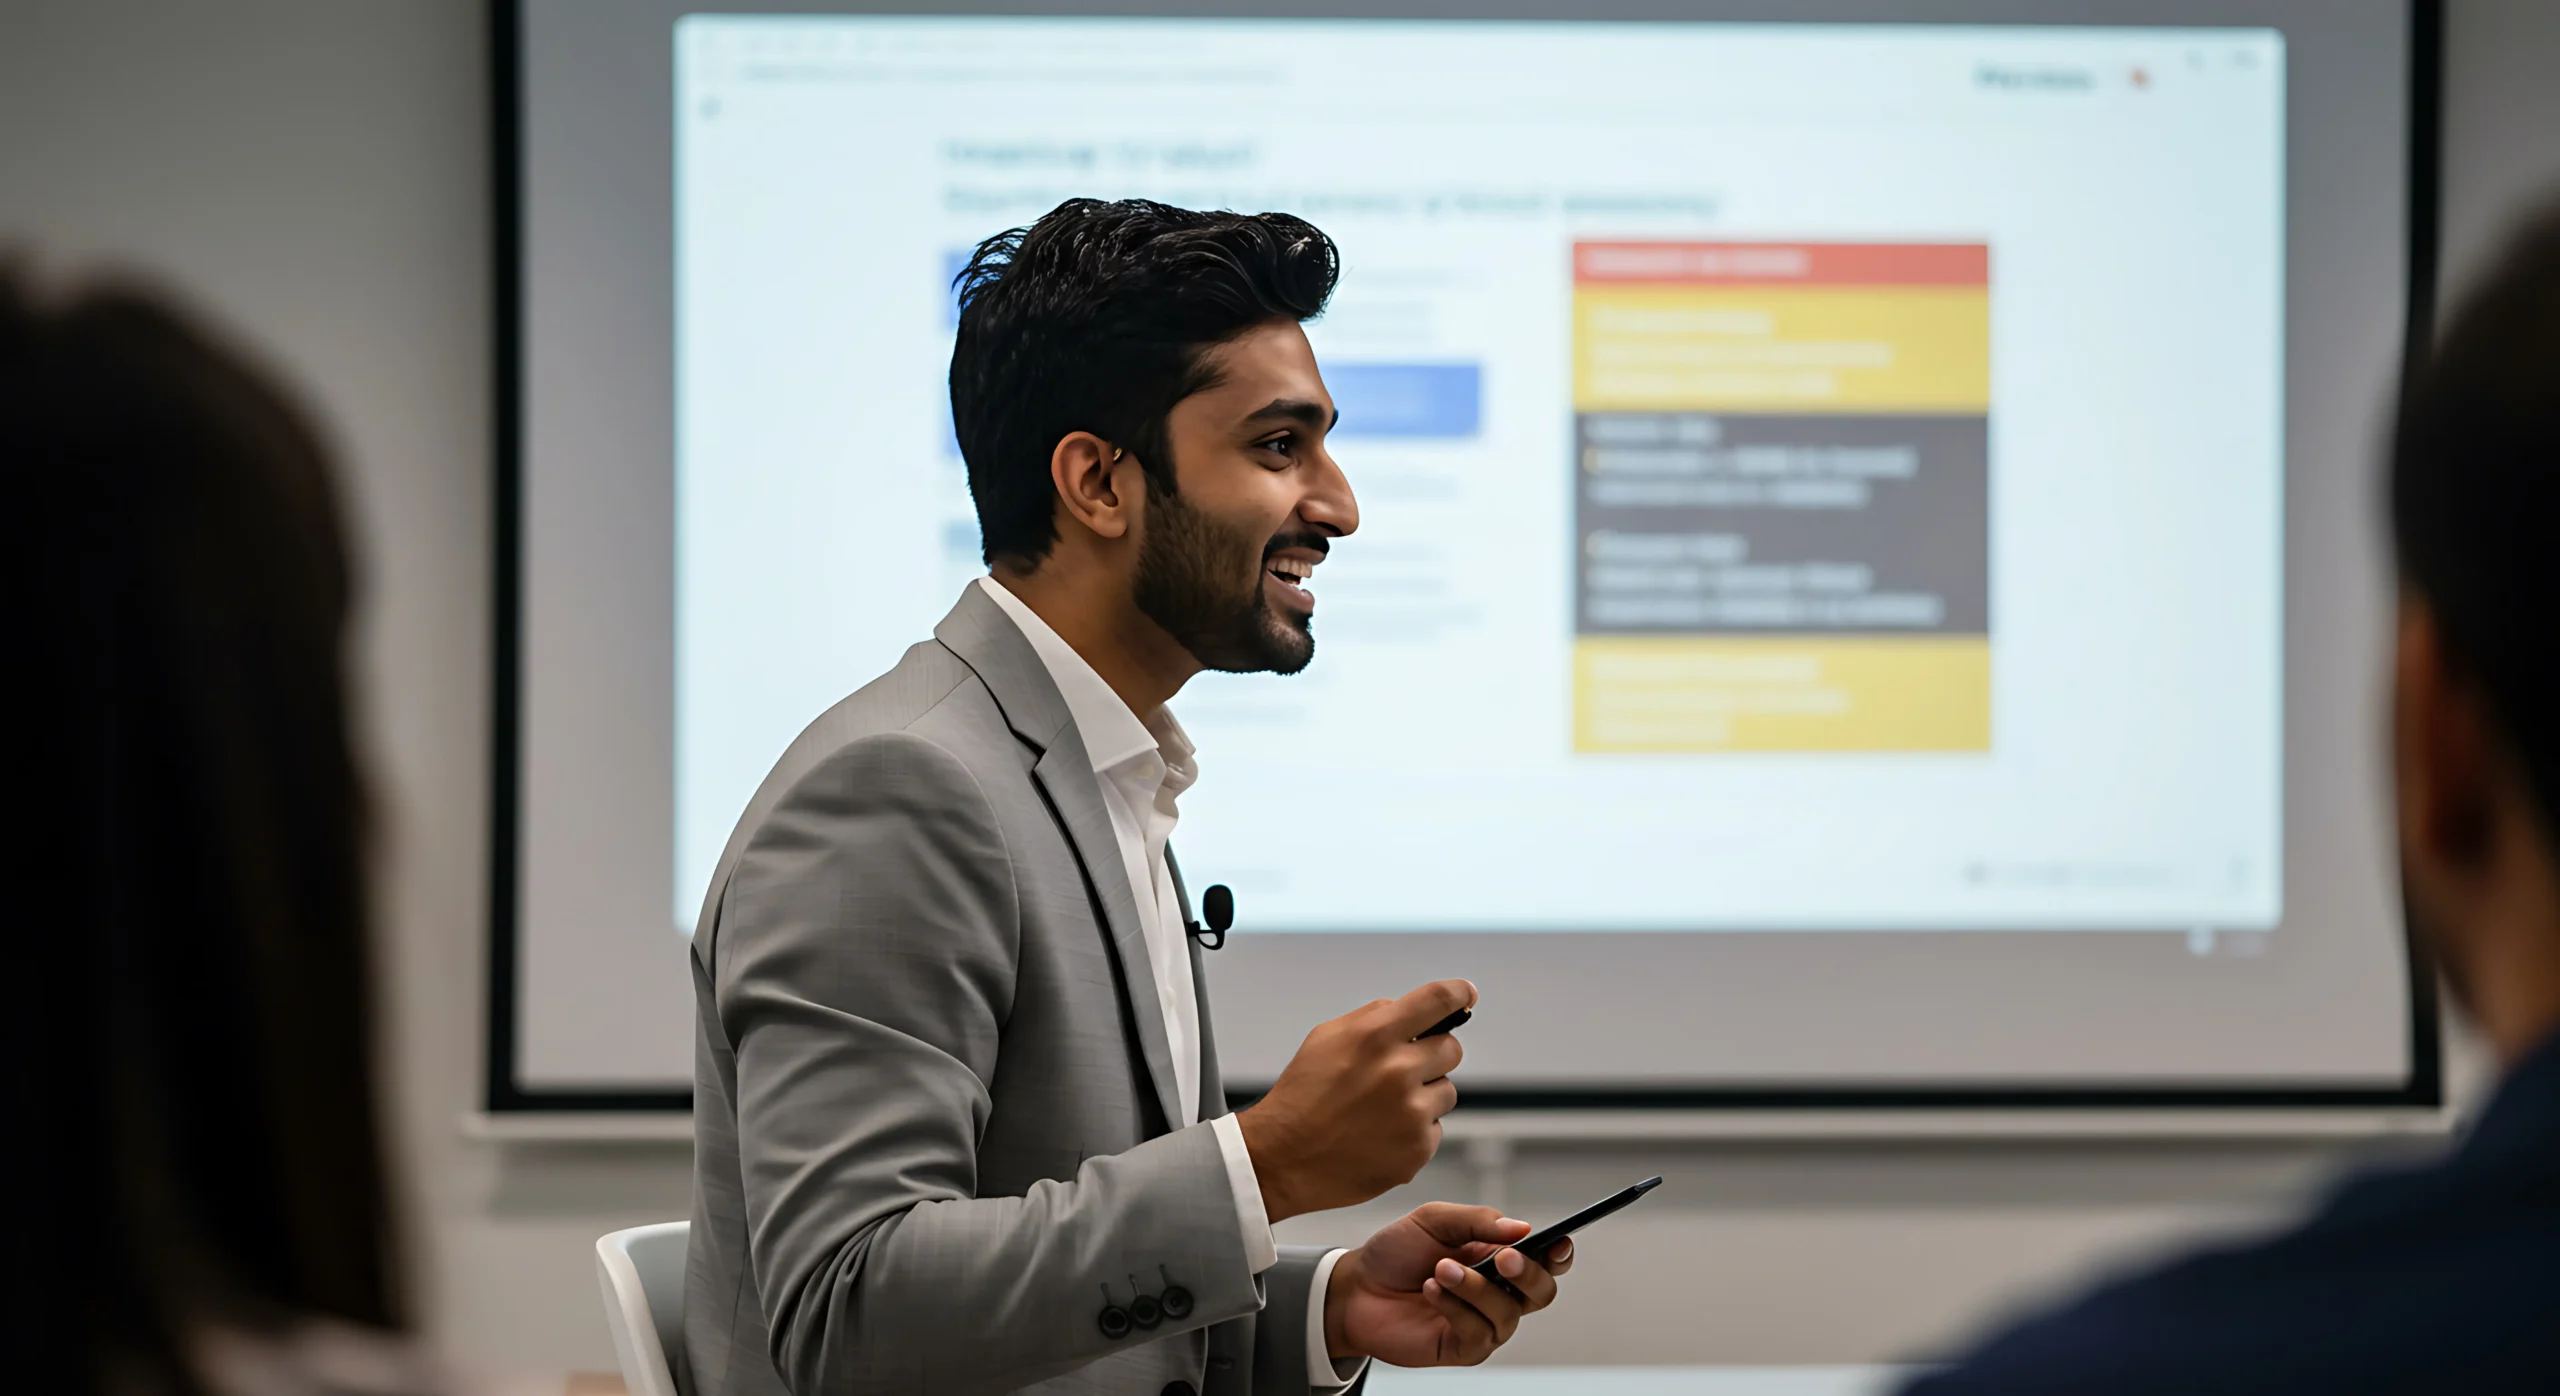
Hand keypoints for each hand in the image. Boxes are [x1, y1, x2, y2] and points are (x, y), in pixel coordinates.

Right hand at [1236, 980, 1473, 1220]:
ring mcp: (1412, 1114)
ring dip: (1424, 1096)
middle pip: (1452, 1049)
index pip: (1436, 1000)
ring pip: (1446, 1092)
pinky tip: (1380, 1136)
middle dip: (1432, 1055)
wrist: (1282, 1159)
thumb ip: (1374, 1017)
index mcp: (1376, 1037)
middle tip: (1402, 1070)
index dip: (1458, 992)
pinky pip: (1434, 1129)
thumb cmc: (1303, 1094)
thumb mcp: (1327, 1037)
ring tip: (1382, 1110)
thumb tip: (1413, 1012)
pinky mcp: (1417, 1150)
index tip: (1466, 993)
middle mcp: (1399, 1072)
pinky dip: (1414, 1131)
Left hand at [1322, 1203, 1574, 1366]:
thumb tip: (1522, 1228)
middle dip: (1527, 1273)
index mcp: (1499, 1257)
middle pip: (1541, 1291)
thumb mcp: (1434, 1221)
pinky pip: (1479, 1334)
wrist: (1357, 1288)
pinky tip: (1432, 1291)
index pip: (1545, 1260)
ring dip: (1475, 1288)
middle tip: (1501, 1258)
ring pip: (1507, 1313)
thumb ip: (1478, 1220)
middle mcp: (1499, 1293)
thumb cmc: (1398, 1253)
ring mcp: (1483, 1323)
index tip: (1558, 1243)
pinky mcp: (1464, 1348)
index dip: (1559, 1254)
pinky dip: (1456, 1309)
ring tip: (1439, 1270)